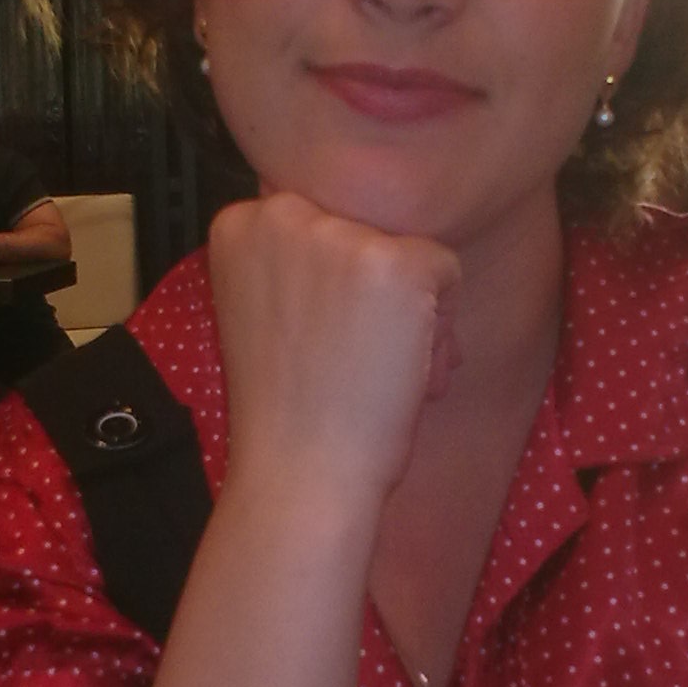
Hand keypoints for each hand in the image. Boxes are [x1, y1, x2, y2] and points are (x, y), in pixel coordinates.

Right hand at [208, 192, 461, 501]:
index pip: (320, 221)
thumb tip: (358, 245)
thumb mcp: (259, 308)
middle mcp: (283, 215)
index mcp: (240, 223)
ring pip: (408, 253)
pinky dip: (440, 324)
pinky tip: (402, 369)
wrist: (299, 471)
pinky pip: (446, 271)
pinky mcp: (395, 263)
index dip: (333, 282)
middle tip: (349, 355)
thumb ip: (293, 261)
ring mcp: (341, 237)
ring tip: (375, 368)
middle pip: (366, 232)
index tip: (317, 333)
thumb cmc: (284, 407)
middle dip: (373, 290)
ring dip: (408, 310)